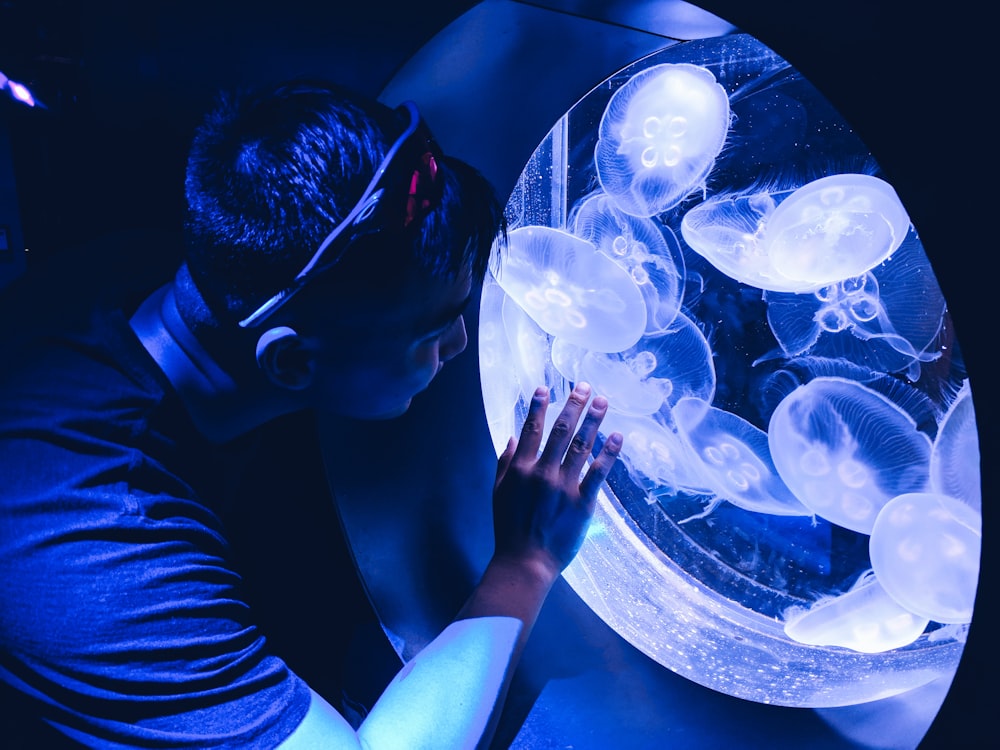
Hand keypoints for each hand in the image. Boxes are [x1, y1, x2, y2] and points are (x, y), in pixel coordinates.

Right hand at [492, 382, 622, 579]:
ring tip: (603, 401)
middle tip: (584, 386)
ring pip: (581, 446)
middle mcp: (542, 473)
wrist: (525, 562)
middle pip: (560, 431)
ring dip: (593, 421)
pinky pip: (598, 473)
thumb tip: (510, 438)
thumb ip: (505, 463)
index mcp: (520, 469)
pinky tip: (617, 436)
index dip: (539, 406)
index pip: (531, 430)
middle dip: (573, 405)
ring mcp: (563, 487)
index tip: (546, 387)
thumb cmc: (509, 528)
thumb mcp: (499, 493)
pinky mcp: (582, 503)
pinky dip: (609, 453)